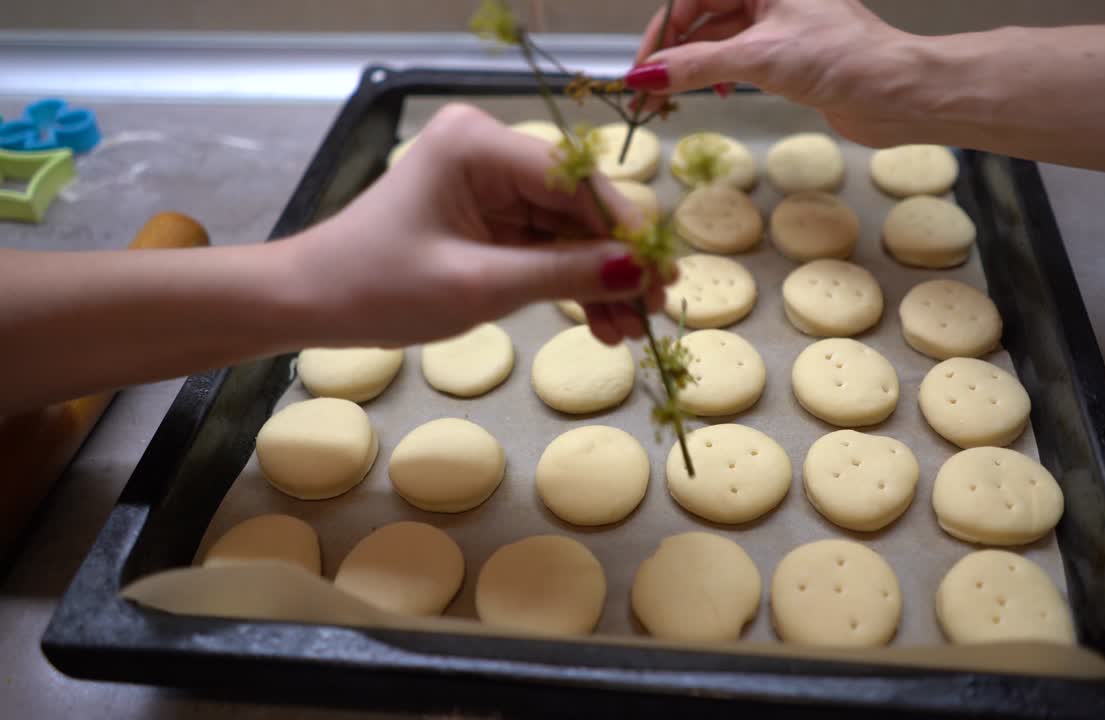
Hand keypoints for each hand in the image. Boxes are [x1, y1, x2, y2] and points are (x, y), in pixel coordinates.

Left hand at [287, 103, 667, 345]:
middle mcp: (489, 152)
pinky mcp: (488, 217)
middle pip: (578, 208)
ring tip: (627, 333)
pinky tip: (599, 323)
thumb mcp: (479, 286)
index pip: (576, 183)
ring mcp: (490, 185)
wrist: (312, 304)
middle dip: (615, 264)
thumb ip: (564, 276)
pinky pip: (545, 248)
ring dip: (598, 282)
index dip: (625, 232)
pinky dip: (569, 285)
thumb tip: (642, 272)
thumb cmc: (378, 288)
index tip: (662, 279)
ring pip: (568, 233)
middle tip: (652, 315)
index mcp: (479, 145)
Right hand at [627, 0, 925, 147]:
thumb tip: (645, 75)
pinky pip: (737, 60)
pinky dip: (718, 77)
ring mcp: (778, 25)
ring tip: (670, 102)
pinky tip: (713, 94)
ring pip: (717, 42)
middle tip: (647, 95)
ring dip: (692, 70)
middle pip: (701, 20)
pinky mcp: (788, 56)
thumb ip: (695, 64)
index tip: (639, 71)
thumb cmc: (843, 58)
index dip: (661, 34)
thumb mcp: (758, 57)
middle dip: (671, 56)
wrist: (895, 93)